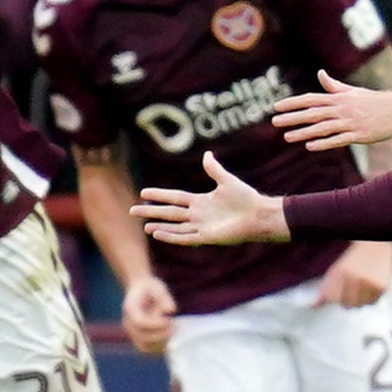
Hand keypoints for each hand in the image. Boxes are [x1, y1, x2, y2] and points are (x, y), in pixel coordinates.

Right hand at [120, 275, 177, 354]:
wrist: (138, 292)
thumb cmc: (150, 289)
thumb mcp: (157, 287)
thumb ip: (164, 297)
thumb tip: (170, 311)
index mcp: (130, 308)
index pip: (140, 322)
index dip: (155, 324)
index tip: (169, 320)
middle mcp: (127, 323)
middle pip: (141, 336)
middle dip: (160, 334)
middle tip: (174, 326)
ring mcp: (131, 333)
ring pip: (144, 346)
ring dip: (160, 343)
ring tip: (172, 332)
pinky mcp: (138, 340)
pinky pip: (147, 349)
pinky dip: (158, 348)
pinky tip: (169, 339)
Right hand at [133, 150, 287, 245]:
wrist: (258, 214)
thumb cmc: (246, 198)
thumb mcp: (227, 180)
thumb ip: (214, 169)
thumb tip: (207, 154)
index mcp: (200, 201)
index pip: (174, 198)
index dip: (160, 195)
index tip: (144, 193)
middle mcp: (198, 215)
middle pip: (169, 213)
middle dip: (151, 212)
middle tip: (132, 211)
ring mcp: (201, 227)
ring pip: (175, 226)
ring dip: (160, 226)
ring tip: (145, 226)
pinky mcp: (207, 237)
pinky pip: (185, 237)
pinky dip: (172, 236)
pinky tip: (159, 234)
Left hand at [271, 70, 391, 150]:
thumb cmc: (375, 101)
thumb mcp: (353, 91)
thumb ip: (334, 85)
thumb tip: (320, 73)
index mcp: (339, 98)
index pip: (311, 99)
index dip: (293, 103)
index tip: (276, 106)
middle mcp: (342, 109)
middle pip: (312, 113)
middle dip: (292, 117)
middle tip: (274, 122)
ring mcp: (350, 122)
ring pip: (322, 127)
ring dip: (303, 132)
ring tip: (287, 137)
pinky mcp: (359, 134)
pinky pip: (338, 139)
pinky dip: (323, 143)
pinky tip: (310, 146)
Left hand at [317, 241, 391, 308]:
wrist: (376, 245)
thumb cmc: (355, 257)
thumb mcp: (336, 269)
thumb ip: (325, 288)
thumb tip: (315, 305)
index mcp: (341, 272)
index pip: (331, 297)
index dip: (333, 297)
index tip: (336, 293)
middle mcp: (355, 278)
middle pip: (346, 304)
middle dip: (347, 298)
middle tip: (351, 287)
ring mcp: (369, 283)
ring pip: (359, 305)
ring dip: (359, 299)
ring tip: (361, 286)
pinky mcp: (381, 287)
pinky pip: (372, 303)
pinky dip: (370, 298)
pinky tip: (370, 286)